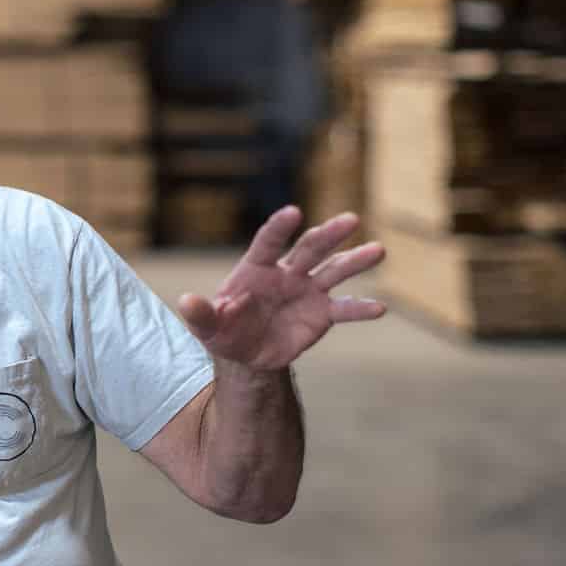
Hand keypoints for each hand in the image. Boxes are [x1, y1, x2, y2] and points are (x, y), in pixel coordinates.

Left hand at [177, 207, 385, 372]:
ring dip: (355, 261)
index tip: (293, 212)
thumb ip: (201, 315)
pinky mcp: (322, 314)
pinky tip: (380, 308)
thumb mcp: (208, 327)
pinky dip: (360, 309)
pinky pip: (343, 309)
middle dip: (329, 234)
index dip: (279, 228)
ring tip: (378, 250)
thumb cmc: (225, 331)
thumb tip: (185, 302)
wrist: (248, 353)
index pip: (269, 242)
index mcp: (257, 268)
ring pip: (334, 271)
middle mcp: (287, 273)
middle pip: (310, 249)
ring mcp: (308, 290)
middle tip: (351, 219)